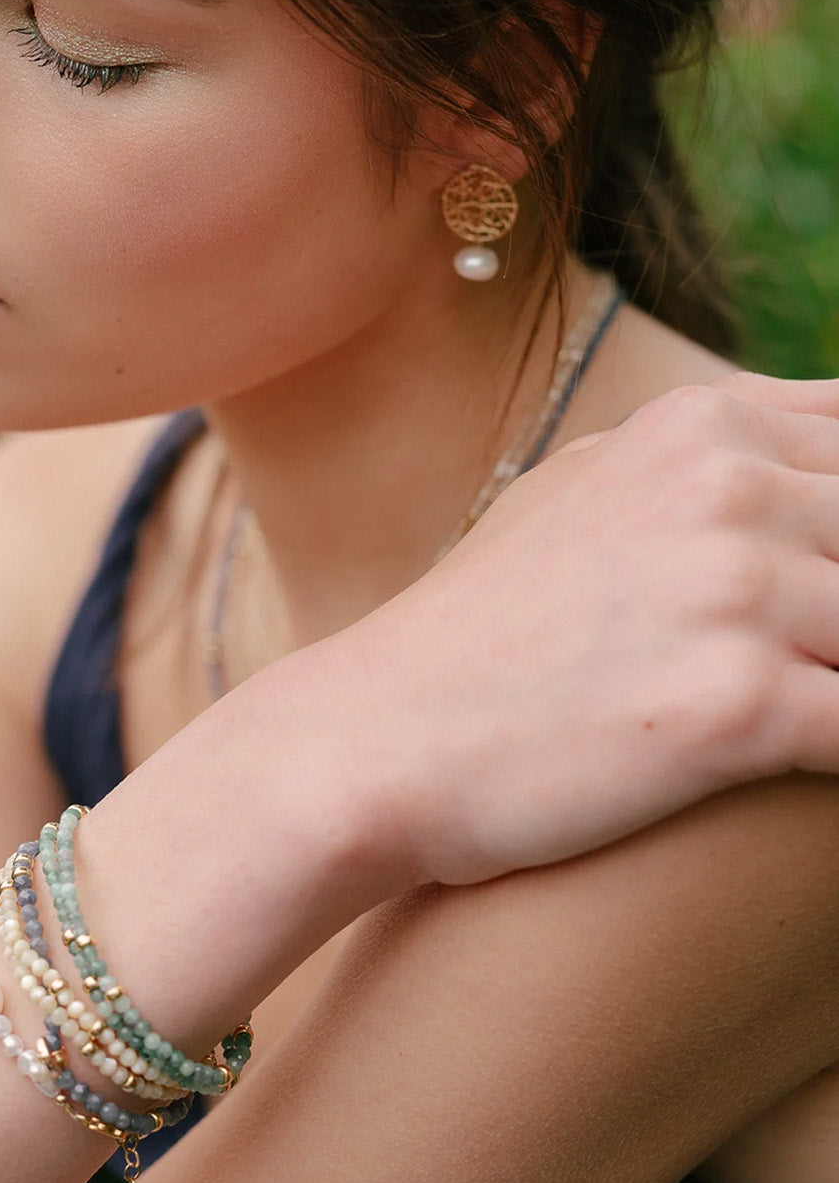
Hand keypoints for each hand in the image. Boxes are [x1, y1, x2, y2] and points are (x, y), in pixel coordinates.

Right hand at [334, 374, 838, 887]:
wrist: (386, 732)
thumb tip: (815, 444)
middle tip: (802, 648)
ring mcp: (734, 591)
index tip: (816, 584)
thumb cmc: (488, 622)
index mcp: (699, 425)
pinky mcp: (739, 705)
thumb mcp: (585, 484)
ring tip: (786, 702)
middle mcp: (726, 488)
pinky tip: (795, 758)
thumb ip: (704, 453)